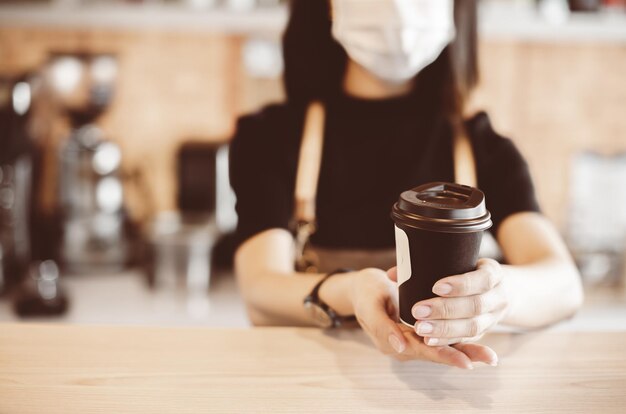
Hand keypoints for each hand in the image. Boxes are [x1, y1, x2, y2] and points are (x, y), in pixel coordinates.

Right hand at [350, 268, 497, 368]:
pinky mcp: (422, 329)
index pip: (423, 351)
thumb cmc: (365, 293)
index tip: (465, 361)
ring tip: (490, 357)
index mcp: (393, 343)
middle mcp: (406, 345)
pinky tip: (479, 345)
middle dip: (463, 355)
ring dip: (467, 350)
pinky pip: (442, 337)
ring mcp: (414, 338)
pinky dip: (460, 341)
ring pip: (443, 346)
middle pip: (437, 352)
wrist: (361, 287)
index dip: (444, 355)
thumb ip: (383, 326)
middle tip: (487, 358)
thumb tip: (401, 346)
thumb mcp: (369, 306)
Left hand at [397, 258, 508, 346]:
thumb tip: (394, 273)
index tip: (436, 287)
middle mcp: (498, 297)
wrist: (497, 290)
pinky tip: (429, 341)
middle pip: (475, 306)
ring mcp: (494, 318)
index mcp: (494, 274)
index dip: (461, 285)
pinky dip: (448, 340)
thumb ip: (429, 266)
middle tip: (418, 310)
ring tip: (420, 328)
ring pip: (473, 327)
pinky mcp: (484, 332)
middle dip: (445, 310)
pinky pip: (467, 339)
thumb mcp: (458, 262)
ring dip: (445, 329)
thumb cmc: (469, 271)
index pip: (481, 280)